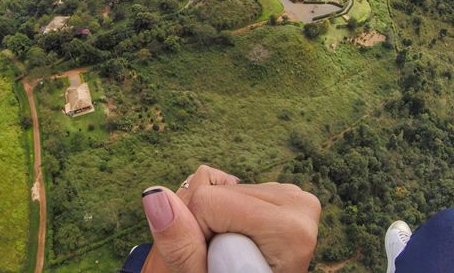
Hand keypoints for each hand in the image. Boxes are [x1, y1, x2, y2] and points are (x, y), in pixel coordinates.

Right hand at [141, 171, 319, 272]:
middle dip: (211, 227)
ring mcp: (293, 195)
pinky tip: (242, 242)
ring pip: (224, 191)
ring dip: (219, 222)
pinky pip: (234, 191)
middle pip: (219, 194)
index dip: (198, 236)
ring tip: (236, 257)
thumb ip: (181, 245)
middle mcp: (299, 203)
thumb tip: (154, 193)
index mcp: (290, 228)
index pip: (208, 203)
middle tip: (228, 261)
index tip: (218, 264)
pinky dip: (229, 215)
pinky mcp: (284, 193)